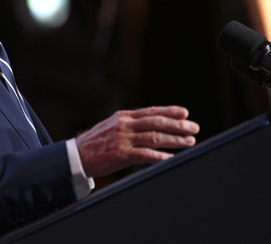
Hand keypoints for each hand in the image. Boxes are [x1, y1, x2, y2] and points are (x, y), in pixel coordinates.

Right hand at [75, 106, 199, 177]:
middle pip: (156, 122)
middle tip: (194, 128)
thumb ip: (130, 124)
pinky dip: (159, 156)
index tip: (185, 113)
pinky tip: (171, 158)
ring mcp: (123, 139)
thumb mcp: (112, 126)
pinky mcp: (120, 155)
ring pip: (154, 137)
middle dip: (178, 125)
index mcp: (123, 116)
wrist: (76, 156)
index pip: (151, 111)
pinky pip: (144, 154)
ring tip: (189, 142)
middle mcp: (124, 125)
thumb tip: (152, 124)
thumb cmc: (96, 143)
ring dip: (174, 140)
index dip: (170, 111)